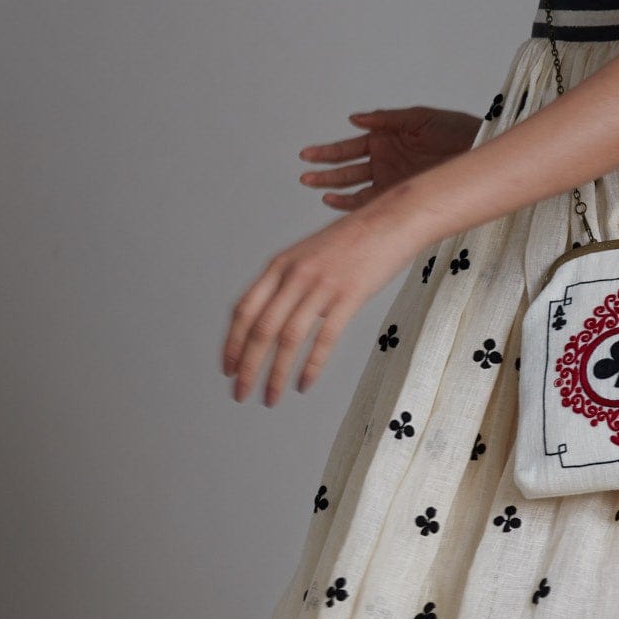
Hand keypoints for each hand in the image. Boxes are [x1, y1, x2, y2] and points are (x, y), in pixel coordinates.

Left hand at [222, 194, 423, 405]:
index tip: (226, 368)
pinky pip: (323, 339)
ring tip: (270, 398)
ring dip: (275, 374)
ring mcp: (321, 285)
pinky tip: (303, 384)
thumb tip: (271, 316)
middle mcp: (294, 275)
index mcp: (279, 265)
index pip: (244, 310)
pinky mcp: (348, 296)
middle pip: (260, 329)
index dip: (231, 342)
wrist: (391, 220)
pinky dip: (311, 367)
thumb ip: (287, 281)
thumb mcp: (307, 254)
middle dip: (246, 366)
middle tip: (240, 393)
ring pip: (288, 339)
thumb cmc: (353, 240)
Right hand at [299, 105, 480, 209]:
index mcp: (384, 140)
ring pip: (355, 188)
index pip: (348, 149)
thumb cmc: (456, 130)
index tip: (307, 155)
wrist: (480, 151)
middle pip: (346, 170)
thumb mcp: (419, 117)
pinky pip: (374, 203)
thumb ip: (386, 118)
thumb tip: (354, 118)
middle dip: (324, 173)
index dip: (327, 152)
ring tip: (317, 190)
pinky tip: (339, 203)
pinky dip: (355, 205)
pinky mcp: (403, 196)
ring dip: (335, 190)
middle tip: (305, 177)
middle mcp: (384, 162)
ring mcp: (391, 181)